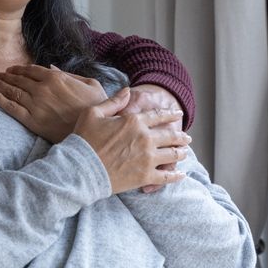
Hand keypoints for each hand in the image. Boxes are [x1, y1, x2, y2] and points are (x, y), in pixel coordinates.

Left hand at [0, 64, 105, 141]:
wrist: (93, 132)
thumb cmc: (97, 107)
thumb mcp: (90, 83)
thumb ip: (70, 74)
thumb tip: (51, 67)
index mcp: (56, 77)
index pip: (32, 70)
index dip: (20, 69)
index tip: (12, 70)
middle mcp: (43, 88)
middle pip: (19, 79)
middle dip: (6, 76)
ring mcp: (36, 104)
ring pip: (12, 91)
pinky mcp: (31, 120)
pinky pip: (10, 107)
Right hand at [73, 89, 190, 193]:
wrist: (80, 169)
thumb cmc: (83, 140)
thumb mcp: (93, 113)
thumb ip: (114, 101)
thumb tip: (127, 91)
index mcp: (134, 121)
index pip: (158, 116)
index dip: (170, 114)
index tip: (177, 114)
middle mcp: (145, 139)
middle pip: (170, 136)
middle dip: (181, 137)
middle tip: (187, 138)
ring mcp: (148, 158)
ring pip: (173, 155)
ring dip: (181, 153)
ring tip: (185, 153)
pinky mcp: (145, 176)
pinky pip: (166, 176)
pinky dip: (175, 176)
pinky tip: (181, 175)